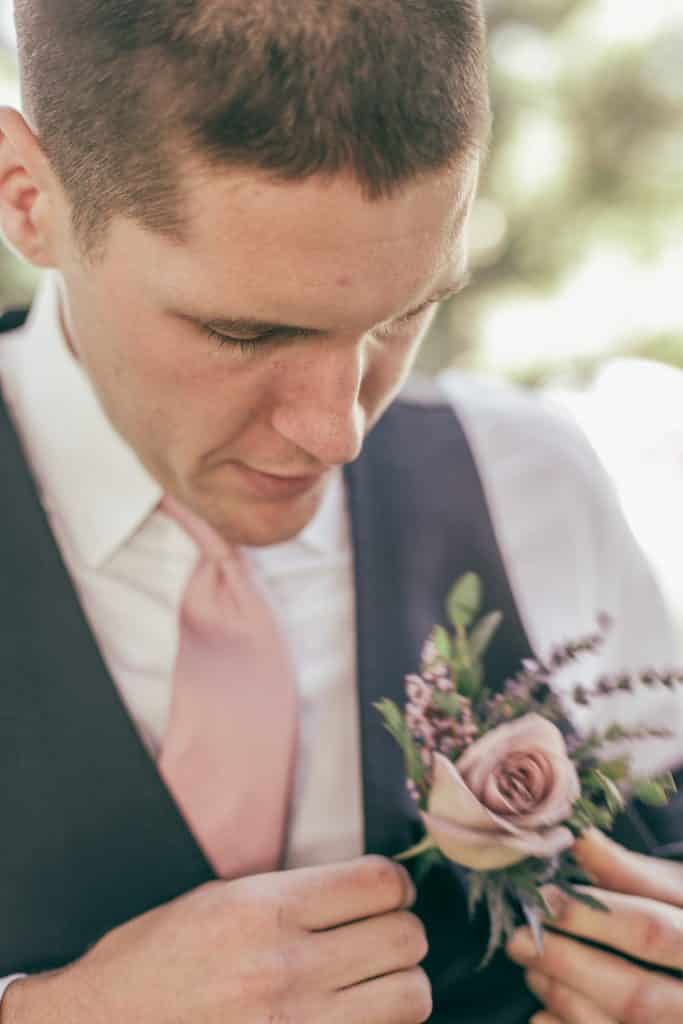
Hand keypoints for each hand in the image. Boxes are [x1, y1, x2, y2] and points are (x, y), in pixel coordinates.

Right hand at [2, 856, 430, 1023]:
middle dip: (401, 930)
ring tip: (376, 980)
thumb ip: (289, 892)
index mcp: (265, 909)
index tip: (386, 890)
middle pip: (405, 936)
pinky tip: (354, 1015)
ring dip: (400, 984)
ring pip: (410, 996)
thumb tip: (358, 888)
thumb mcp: (215, 900)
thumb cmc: (152, 961)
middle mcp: (288, 966)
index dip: (394, 883)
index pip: (379, 883)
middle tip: (380, 934)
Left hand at [505, 829, 682, 1023]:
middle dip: (569, 967)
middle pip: (638, 997)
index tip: (544, 898)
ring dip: (567, 1001)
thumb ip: (631, 873)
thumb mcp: (679, 890)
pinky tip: (542, 1015)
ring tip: (532, 970)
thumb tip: (577, 838)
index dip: (594, 916)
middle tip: (520, 940)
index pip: (652, 932)